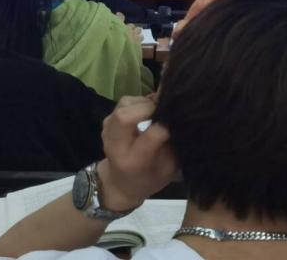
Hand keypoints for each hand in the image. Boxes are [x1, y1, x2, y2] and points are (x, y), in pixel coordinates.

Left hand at [95, 97, 177, 212]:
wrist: (120, 183)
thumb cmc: (149, 178)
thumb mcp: (168, 168)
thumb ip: (174, 144)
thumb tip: (180, 116)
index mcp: (134, 162)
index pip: (151, 136)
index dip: (166, 126)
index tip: (176, 123)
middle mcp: (116, 146)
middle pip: (126, 116)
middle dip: (149, 107)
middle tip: (164, 108)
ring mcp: (108, 132)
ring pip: (124, 104)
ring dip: (144, 103)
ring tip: (157, 110)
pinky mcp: (106, 122)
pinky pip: (123, 103)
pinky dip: (138, 103)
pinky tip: (147, 111)